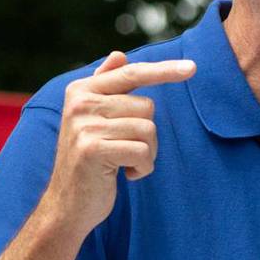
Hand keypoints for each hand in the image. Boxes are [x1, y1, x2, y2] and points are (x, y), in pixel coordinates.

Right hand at [42, 50, 195, 233]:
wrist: (67, 204)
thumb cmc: (89, 161)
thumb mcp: (93, 121)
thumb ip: (105, 87)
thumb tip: (118, 55)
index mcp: (81, 90)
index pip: (131, 73)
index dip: (163, 70)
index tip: (192, 68)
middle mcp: (80, 103)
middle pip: (146, 106)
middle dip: (148, 134)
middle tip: (126, 151)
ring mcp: (84, 126)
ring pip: (147, 129)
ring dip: (147, 153)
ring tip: (124, 163)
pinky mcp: (92, 150)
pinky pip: (142, 151)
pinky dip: (143, 168)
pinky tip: (126, 175)